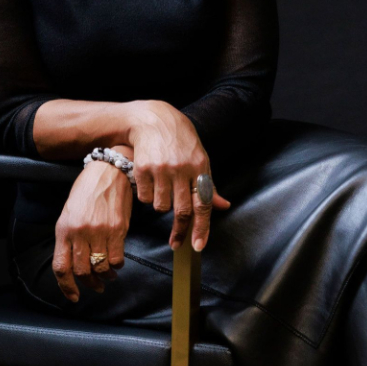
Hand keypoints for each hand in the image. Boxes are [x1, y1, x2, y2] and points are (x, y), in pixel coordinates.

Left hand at [52, 161, 132, 302]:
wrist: (107, 172)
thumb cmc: (86, 192)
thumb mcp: (69, 214)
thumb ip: (69, 239)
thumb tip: (74, 264)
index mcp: (64, 230)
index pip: (61, 267)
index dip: (66, 287)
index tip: (73, 296)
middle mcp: (80, 233)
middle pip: (82, 271)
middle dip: (89, 284)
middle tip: (95, 286)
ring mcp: (99, 232)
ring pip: (101, 268)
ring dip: (105, 277)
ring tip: (107, 276)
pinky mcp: (118, 230)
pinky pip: (117, 258)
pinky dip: (117, 265)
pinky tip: (116, 263)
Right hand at [126, 100, 230, 251]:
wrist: (152, 119)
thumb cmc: (180, 140)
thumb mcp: (200, 158)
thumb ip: (209, 185)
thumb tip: (223, 206)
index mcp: (200, 167)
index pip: (203, 204)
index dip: (201, 228)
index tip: (198, 246)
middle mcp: (181, 169)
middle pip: (181, 211)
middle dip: (180, 231)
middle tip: (176, 242)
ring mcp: (161, 169)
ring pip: (161, 207)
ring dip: (161, 205)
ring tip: (162, 188)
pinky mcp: (143, 169)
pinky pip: (144, 198)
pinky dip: (147, 195)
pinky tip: (150, 180)